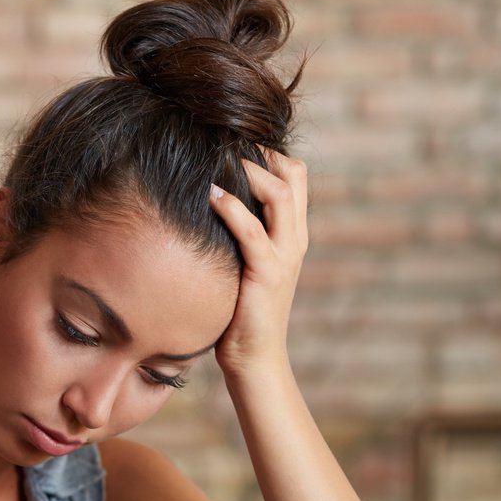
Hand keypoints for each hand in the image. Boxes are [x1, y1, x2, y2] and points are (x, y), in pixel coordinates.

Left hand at [207, 148, 309, 375]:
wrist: (254, 358)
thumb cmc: (240, 311)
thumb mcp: (243, 263)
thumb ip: (238, 235)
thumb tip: (206, 203)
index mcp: (291, 234)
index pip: (295, 176)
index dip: (269, 153)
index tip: (234, 143)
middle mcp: (294, 238)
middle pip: (294, 174)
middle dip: (262, 152)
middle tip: (227, 143)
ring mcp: (284, 255)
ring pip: (280, 193)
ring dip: (249, 171)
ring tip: (220, 158)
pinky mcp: (267, 273)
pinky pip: (252, 230)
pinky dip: (232, 207)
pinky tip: (210, 195)